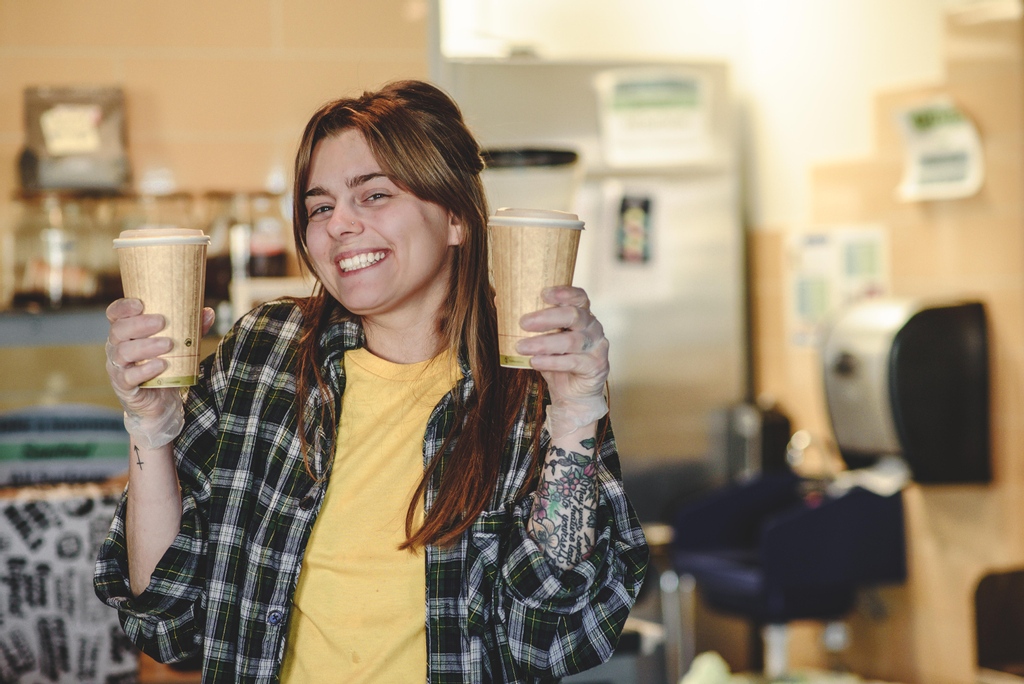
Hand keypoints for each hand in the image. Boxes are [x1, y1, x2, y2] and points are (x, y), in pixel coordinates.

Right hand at [105, 298, 214, 447]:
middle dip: (139, 324)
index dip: (123, 307)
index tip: (140, 304)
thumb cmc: (166, 367)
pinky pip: (128, 377)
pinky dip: (145, 370)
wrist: (160, 403)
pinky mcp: (124, 386)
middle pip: (119, 331)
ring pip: (123, 353)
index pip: (115, 315)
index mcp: (126, 333)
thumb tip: (207, 313)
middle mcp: (116, 348)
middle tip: (162, 321)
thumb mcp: (179, 346)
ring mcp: (118, 367)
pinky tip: (161, 365)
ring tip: (168, 344)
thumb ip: (191, 329)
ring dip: (145, 346)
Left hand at [515, 286, 608, 437]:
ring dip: (544, 343)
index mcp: (582, 315)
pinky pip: (573, 362)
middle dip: (547, 317)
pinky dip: (552, 362)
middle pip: (574, 315)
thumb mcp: (542, 340)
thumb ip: (527, 323)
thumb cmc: (558, 362)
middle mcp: (593, 327)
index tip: (543, 293)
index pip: (579, 297)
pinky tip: (535, 362)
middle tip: (523, 322)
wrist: (573, 395)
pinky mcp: (596, 366)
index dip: (564, 292)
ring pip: (572, 341)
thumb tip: (499, 300)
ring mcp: (597, 346)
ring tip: (522, 347)